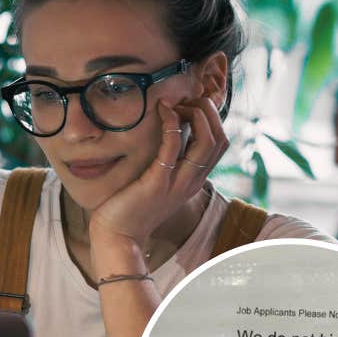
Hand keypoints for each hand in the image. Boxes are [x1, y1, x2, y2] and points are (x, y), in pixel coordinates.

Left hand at [87, 97, 228, 251]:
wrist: (117, 237)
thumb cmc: (131, 207)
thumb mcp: (157, 182)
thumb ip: (168, 162)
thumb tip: (168, 133)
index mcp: (194, 180)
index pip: (220, 143)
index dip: (212, 118)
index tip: (190, 105)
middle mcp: (192, 182)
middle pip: (220, 139)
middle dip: (208, 111)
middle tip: (185, 100)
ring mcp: (177, 183)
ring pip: (207, 142)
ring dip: (196, 115)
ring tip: (177, 103)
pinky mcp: (157, 183)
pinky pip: (173, 147)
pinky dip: (172, 125)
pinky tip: (163, 111)